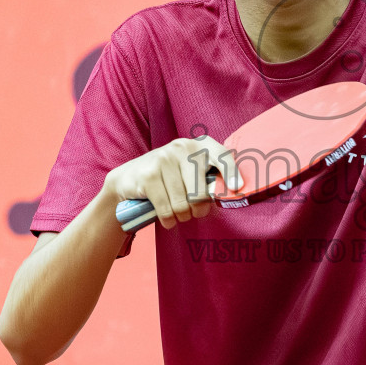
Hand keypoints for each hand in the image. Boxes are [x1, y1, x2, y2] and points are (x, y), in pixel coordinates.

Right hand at [101, 135, 240, 228]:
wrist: (130, 178)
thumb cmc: (170, 179)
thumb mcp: (190, 172)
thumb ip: (209, 179)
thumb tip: (232, 193)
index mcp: (200, 145)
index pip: (222, 156)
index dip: (231, 172)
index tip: (236, 187)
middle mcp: (182, 147)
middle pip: (200, 192)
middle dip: (198, 209)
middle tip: (193, 212)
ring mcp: (164, 159)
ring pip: (183, 204)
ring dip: (181, 216)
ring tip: (177, 213)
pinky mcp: (148, 174)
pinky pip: (166, 208)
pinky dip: (168, 219)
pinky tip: (167, 218)